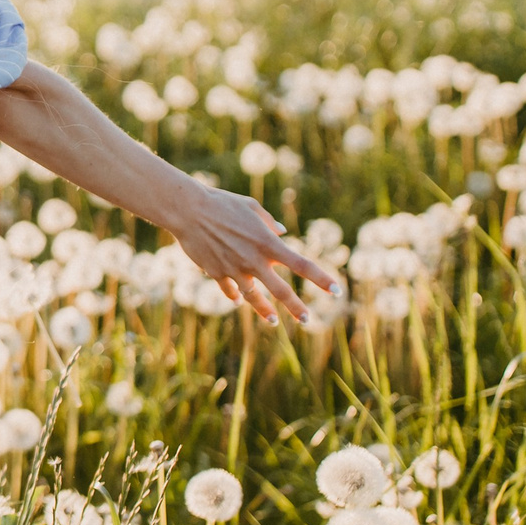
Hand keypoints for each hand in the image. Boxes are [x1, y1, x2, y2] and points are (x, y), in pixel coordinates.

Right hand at [165, 186, 339, 325]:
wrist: (188, 211)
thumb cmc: (222, 203)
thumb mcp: (250, 207)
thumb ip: (269, 223)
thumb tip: (281, 233)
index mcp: (268, 243)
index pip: (302, 265)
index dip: (321, 279)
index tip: (336, 291)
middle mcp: (254, 261)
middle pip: (281, 291)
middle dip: (296, 308)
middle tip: (307, 320)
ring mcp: (234, 270)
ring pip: (254, 297)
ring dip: (265, 311)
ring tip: (273, 321)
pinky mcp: (216, 273)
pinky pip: (230, 290)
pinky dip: (235, 296)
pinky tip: (239, 300)